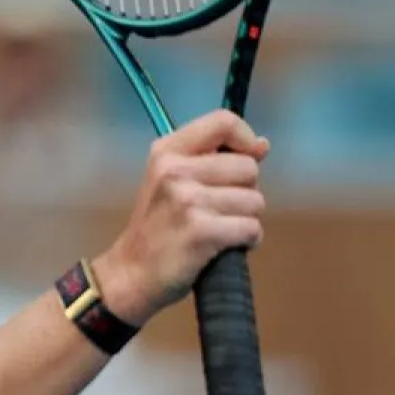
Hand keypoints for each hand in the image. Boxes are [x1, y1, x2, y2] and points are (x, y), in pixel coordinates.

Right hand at [94, 110, 269, 324]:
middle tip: (218, 209)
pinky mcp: (201, 231)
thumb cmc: (161, 226)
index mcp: (167, 151)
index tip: (248, 157)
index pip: (224, 121)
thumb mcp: (172, 180)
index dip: (246, 139)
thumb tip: (263, 145)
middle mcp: (174, 170)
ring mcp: (187, 201)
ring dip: (245, 219)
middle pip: (248, 167)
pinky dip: (246, 241)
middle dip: (245, 190)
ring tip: (217, 229)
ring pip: (255, 201)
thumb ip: (215, 158)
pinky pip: (252, 228)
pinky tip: (222, 246)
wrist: (132, 272)